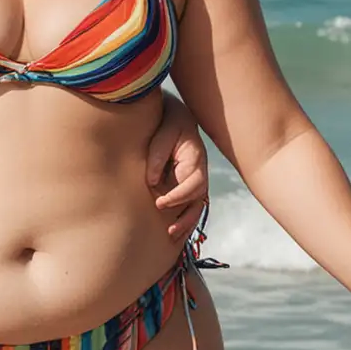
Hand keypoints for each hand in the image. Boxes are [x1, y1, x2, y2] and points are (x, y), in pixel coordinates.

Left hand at [146, 93, 209, 239]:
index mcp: (196, 159)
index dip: (179, 196)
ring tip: (171, 235)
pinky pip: (189, 206)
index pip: (194, 184)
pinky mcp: (185, 185)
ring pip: (197, 207)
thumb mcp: (163, 131)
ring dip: (186, 223)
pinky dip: (184, 220)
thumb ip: (157, 154)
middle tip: (168, 230)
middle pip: (199, 200)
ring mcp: (194, 179)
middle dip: (185, 217)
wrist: (171, 114)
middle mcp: (199, 172)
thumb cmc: (167, 121)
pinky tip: (172, 233)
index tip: (160, 203)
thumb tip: (152, 182)